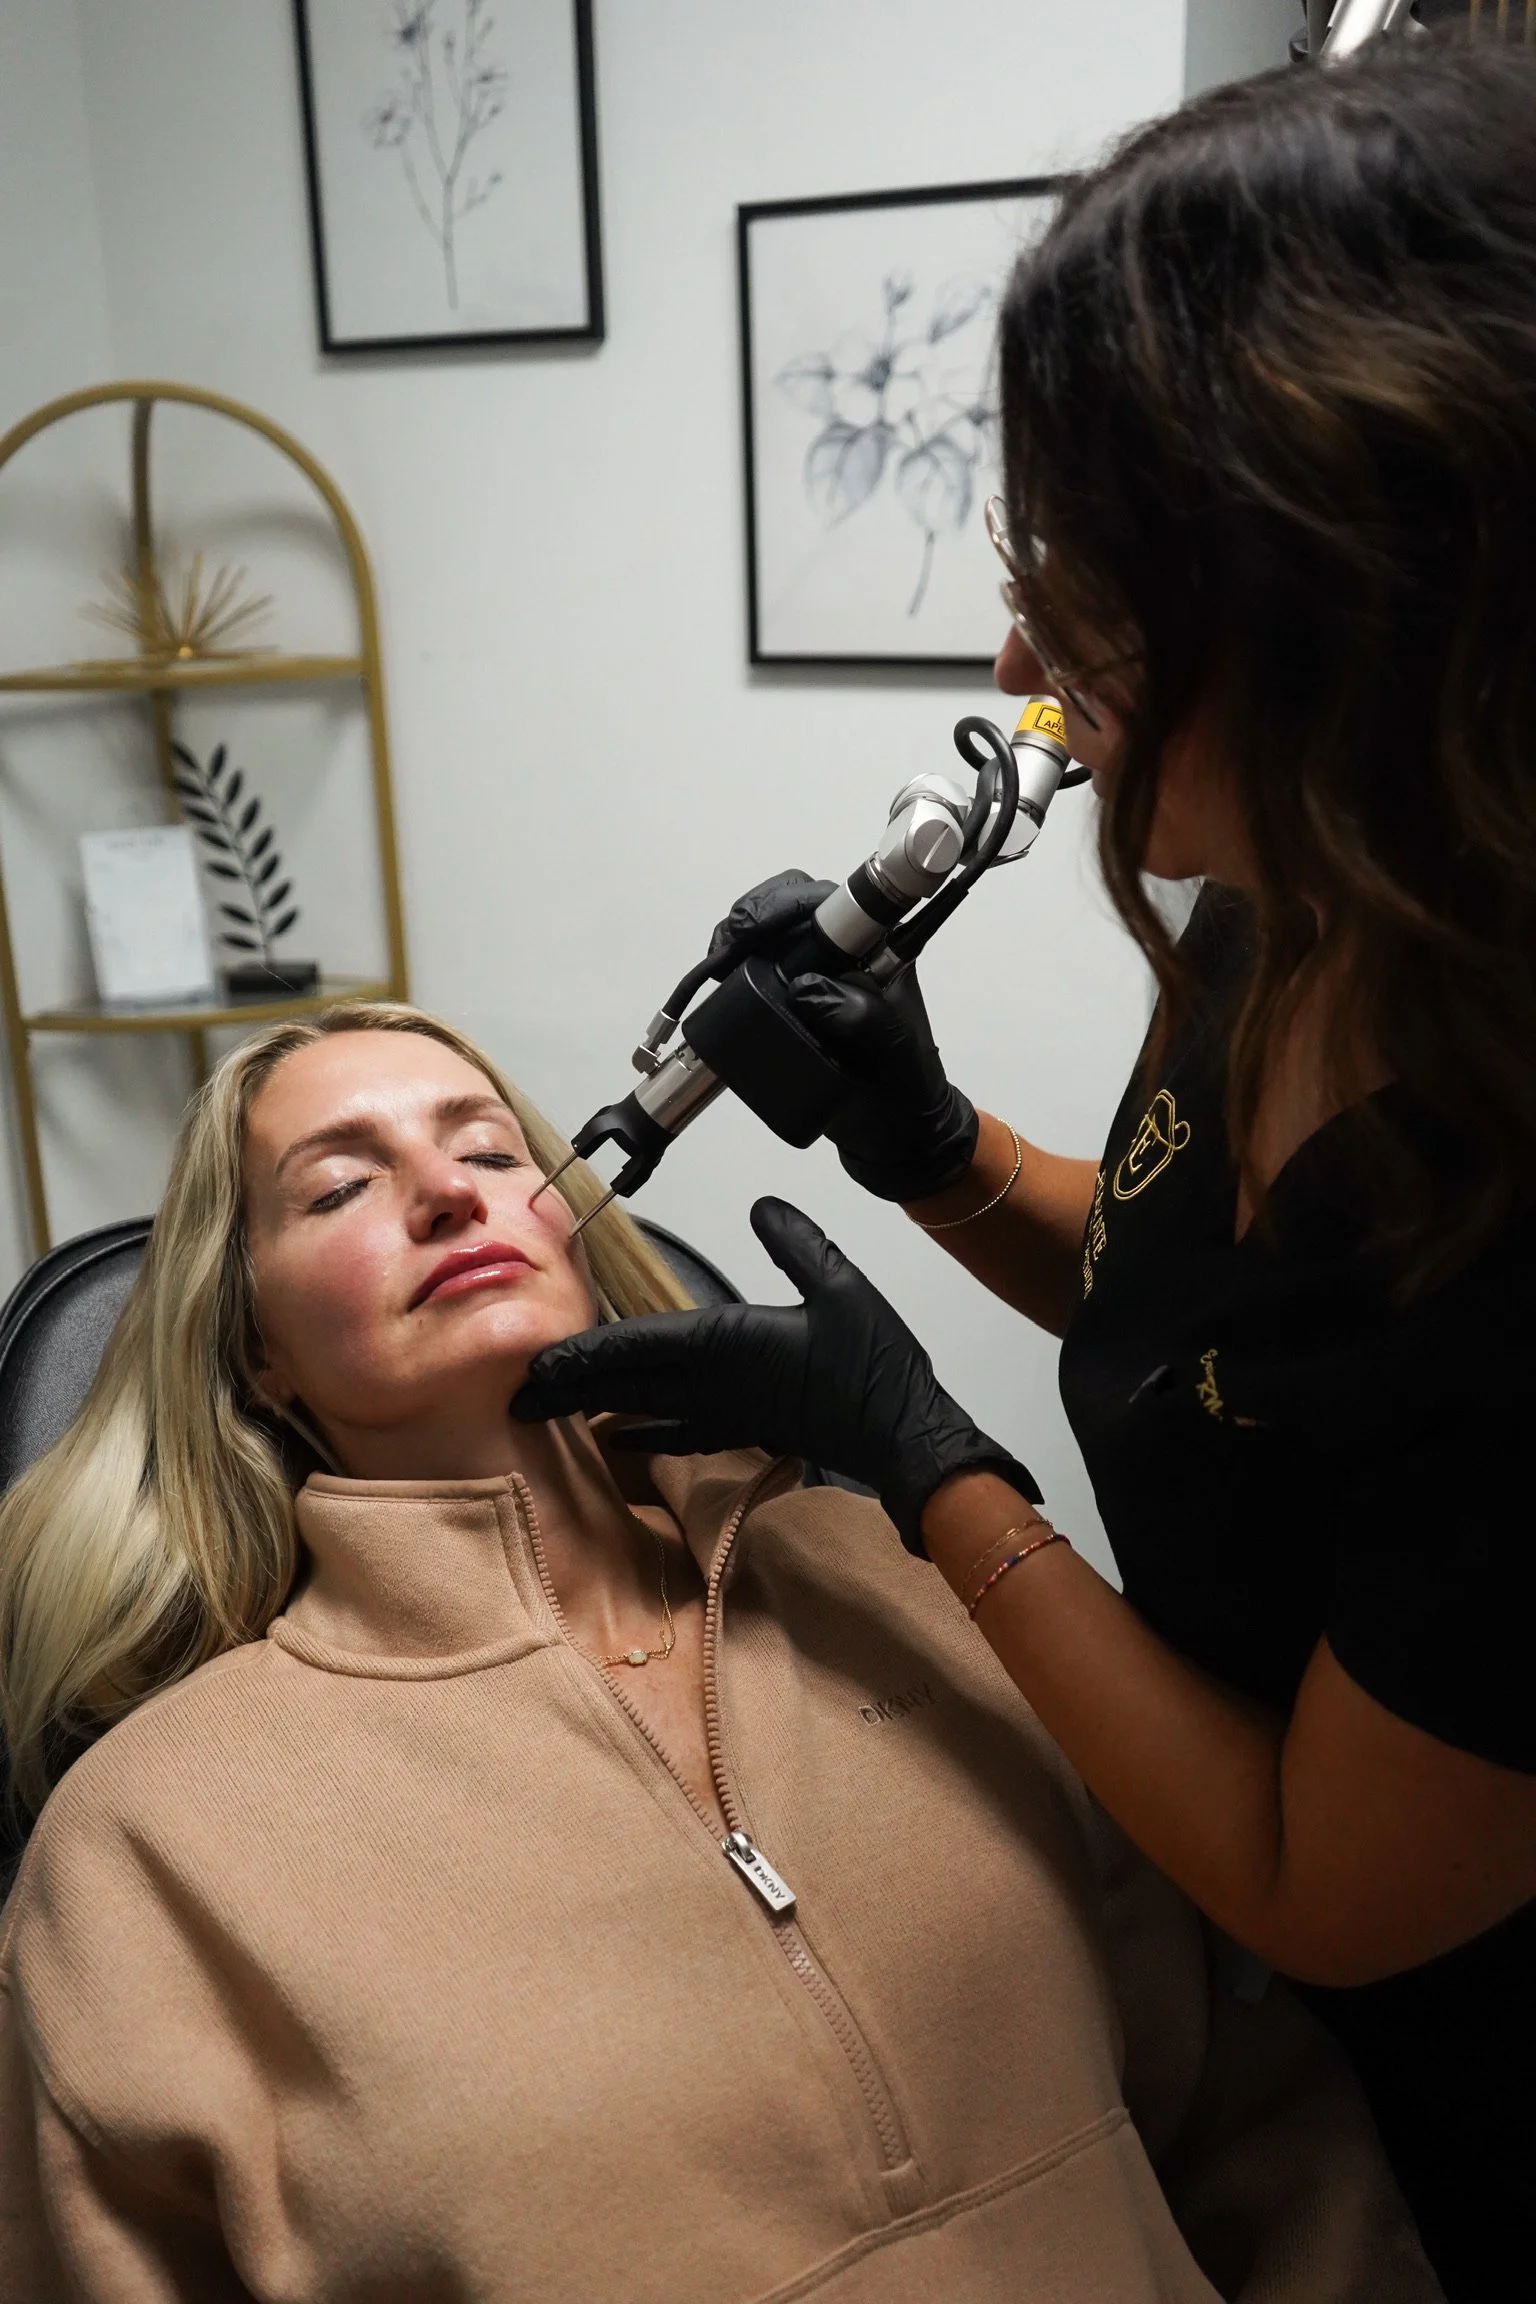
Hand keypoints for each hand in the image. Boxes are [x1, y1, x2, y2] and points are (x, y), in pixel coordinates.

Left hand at [511, 1197, 1039, 1553]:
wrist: (903, 1436)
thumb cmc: (876, 1366)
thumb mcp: (840, 1287)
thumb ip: (796, 1244)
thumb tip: (763, 1207)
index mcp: (726, 1342)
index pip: (635, 1346)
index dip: (582, 1355)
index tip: (536, 1364)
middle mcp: (714, 1382)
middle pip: (624, 1383)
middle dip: (569, 1388)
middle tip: (516, 1396)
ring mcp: (726, 1411)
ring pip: (644, 1408)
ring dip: (595, 1409)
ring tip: (550, 1412)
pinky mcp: (746, 1428)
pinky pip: (681, 1432)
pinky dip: (647, 1434)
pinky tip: (621, 1441)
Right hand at [706, 869, 977, 1202]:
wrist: (891, 1134)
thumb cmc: (904, 1090)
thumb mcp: (892, 1050)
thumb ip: (861, 1016)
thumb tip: (808, 991)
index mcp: (878, 950)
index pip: (830, 903)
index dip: (788, 905)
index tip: (754, 929)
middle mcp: (844, 954)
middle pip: (790, 908)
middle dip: (753, 917)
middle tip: (728, 948)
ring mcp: (816, 976)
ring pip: (768, 937)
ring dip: (736, 942)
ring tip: (718, 964)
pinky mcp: (790, 1003)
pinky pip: (757, 972)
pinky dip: (732, 971)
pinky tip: (718, 984)